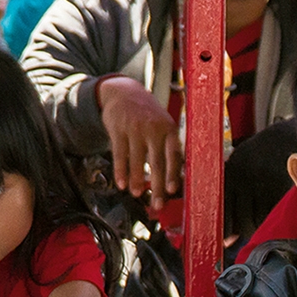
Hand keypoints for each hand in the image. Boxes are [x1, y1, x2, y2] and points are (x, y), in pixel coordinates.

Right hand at [99, 77, 183, 208]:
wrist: (124, 92)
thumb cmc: (149, 116)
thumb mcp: (164, 126)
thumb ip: (169, 149)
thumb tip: (178, 179)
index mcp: (169, 130)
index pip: (174, 155)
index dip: (173, 173)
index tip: (171, 190)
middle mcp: (154, 128)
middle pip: (156, 161)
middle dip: (156, 186)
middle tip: (156, 204)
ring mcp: (135, 128)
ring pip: (136, 160)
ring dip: (136, 180)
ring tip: (135, 194)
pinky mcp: (118, 128)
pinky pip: (119, 154)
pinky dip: (120, 170)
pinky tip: (121, 183)